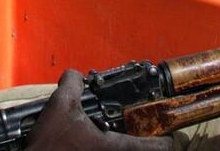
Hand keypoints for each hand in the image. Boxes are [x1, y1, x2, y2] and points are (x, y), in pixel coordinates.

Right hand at [26, 70, 170, 149]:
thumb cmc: (49, 144)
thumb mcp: (60, 105)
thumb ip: (72, 84)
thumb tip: (75, 76)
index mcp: (116, 148)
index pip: (159, 148)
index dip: (168, 139)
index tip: (169, 132)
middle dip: (148, 142)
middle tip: (146, 131)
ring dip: (130, 146)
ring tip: (123, 134)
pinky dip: (112, 149)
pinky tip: (98, 142)